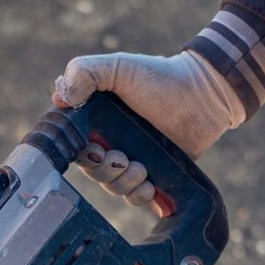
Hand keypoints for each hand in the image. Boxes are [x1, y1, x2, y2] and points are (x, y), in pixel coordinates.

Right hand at [53, 50, 245, 204]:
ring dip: (124, 183)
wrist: (205, 94)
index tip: (96, 150)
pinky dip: (140, 196)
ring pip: (114, 187)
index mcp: (96, 123)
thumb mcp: (118, 67)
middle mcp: (111, 143)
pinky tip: (150, 186)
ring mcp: (132, 161)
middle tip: (123, 157)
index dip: (81, 155)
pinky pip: (137, 197)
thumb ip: (85, 72)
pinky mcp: (154, 175)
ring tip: (142, 168)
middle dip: (105, 171)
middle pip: (93, 172)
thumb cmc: (161, 78)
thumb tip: (59, 98)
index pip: (75, 148)